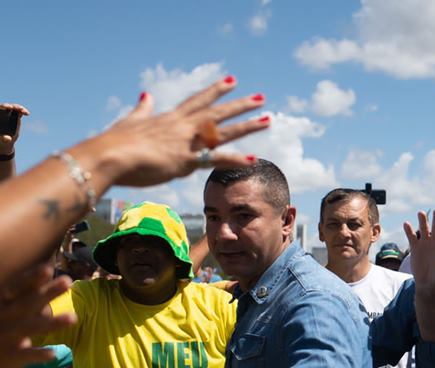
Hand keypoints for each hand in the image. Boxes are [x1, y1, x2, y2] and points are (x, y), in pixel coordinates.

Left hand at [0, 103, 28, 151]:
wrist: (5, 140)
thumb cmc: (1, 139)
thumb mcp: (2, 139)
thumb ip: (4, 138)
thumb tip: (7, 139)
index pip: (0, 108)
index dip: (4, 106)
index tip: (8, 107)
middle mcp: (3, 114)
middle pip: (7, 107)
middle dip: (13, 106)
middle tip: (17, 108)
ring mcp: (10, 115)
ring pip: (14, 108)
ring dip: (19, 108)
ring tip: (24, 112)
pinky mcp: (16, 117)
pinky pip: (20, 112)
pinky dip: (23, 111)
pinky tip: (27, 114)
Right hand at [0, 264, 74, 367]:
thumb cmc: (1, 327)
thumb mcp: (7, 307)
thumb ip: (26, 293)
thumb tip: (48, 269)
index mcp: (3, 303)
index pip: (17, 287)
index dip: (31, 278)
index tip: (49, 268)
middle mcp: (3, 317)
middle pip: (27, 303)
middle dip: (47, 293)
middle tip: (68, 281)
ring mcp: (5, 336)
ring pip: (29, 328)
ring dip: (51, 323)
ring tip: (74, 318)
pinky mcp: (9, 355)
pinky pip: (25, 354)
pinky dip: (38, 354)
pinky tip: (54, 354)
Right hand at [84, 76, 269, 187]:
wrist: (106, 157)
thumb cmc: (114, 143)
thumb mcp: (129, 122)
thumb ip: (141, 109)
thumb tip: (146, 94)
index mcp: (170, 119)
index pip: (198, 100)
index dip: (216, 90)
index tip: (232, 81)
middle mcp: (181, 127)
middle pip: (217, 112)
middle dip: (240, 105)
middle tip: (262, 98)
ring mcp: (185, 143)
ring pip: (223, 132)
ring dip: (247, 126)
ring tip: (268, 120)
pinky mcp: (184, 161)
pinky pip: (215, 160)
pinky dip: (235, 159)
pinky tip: (254, 158)